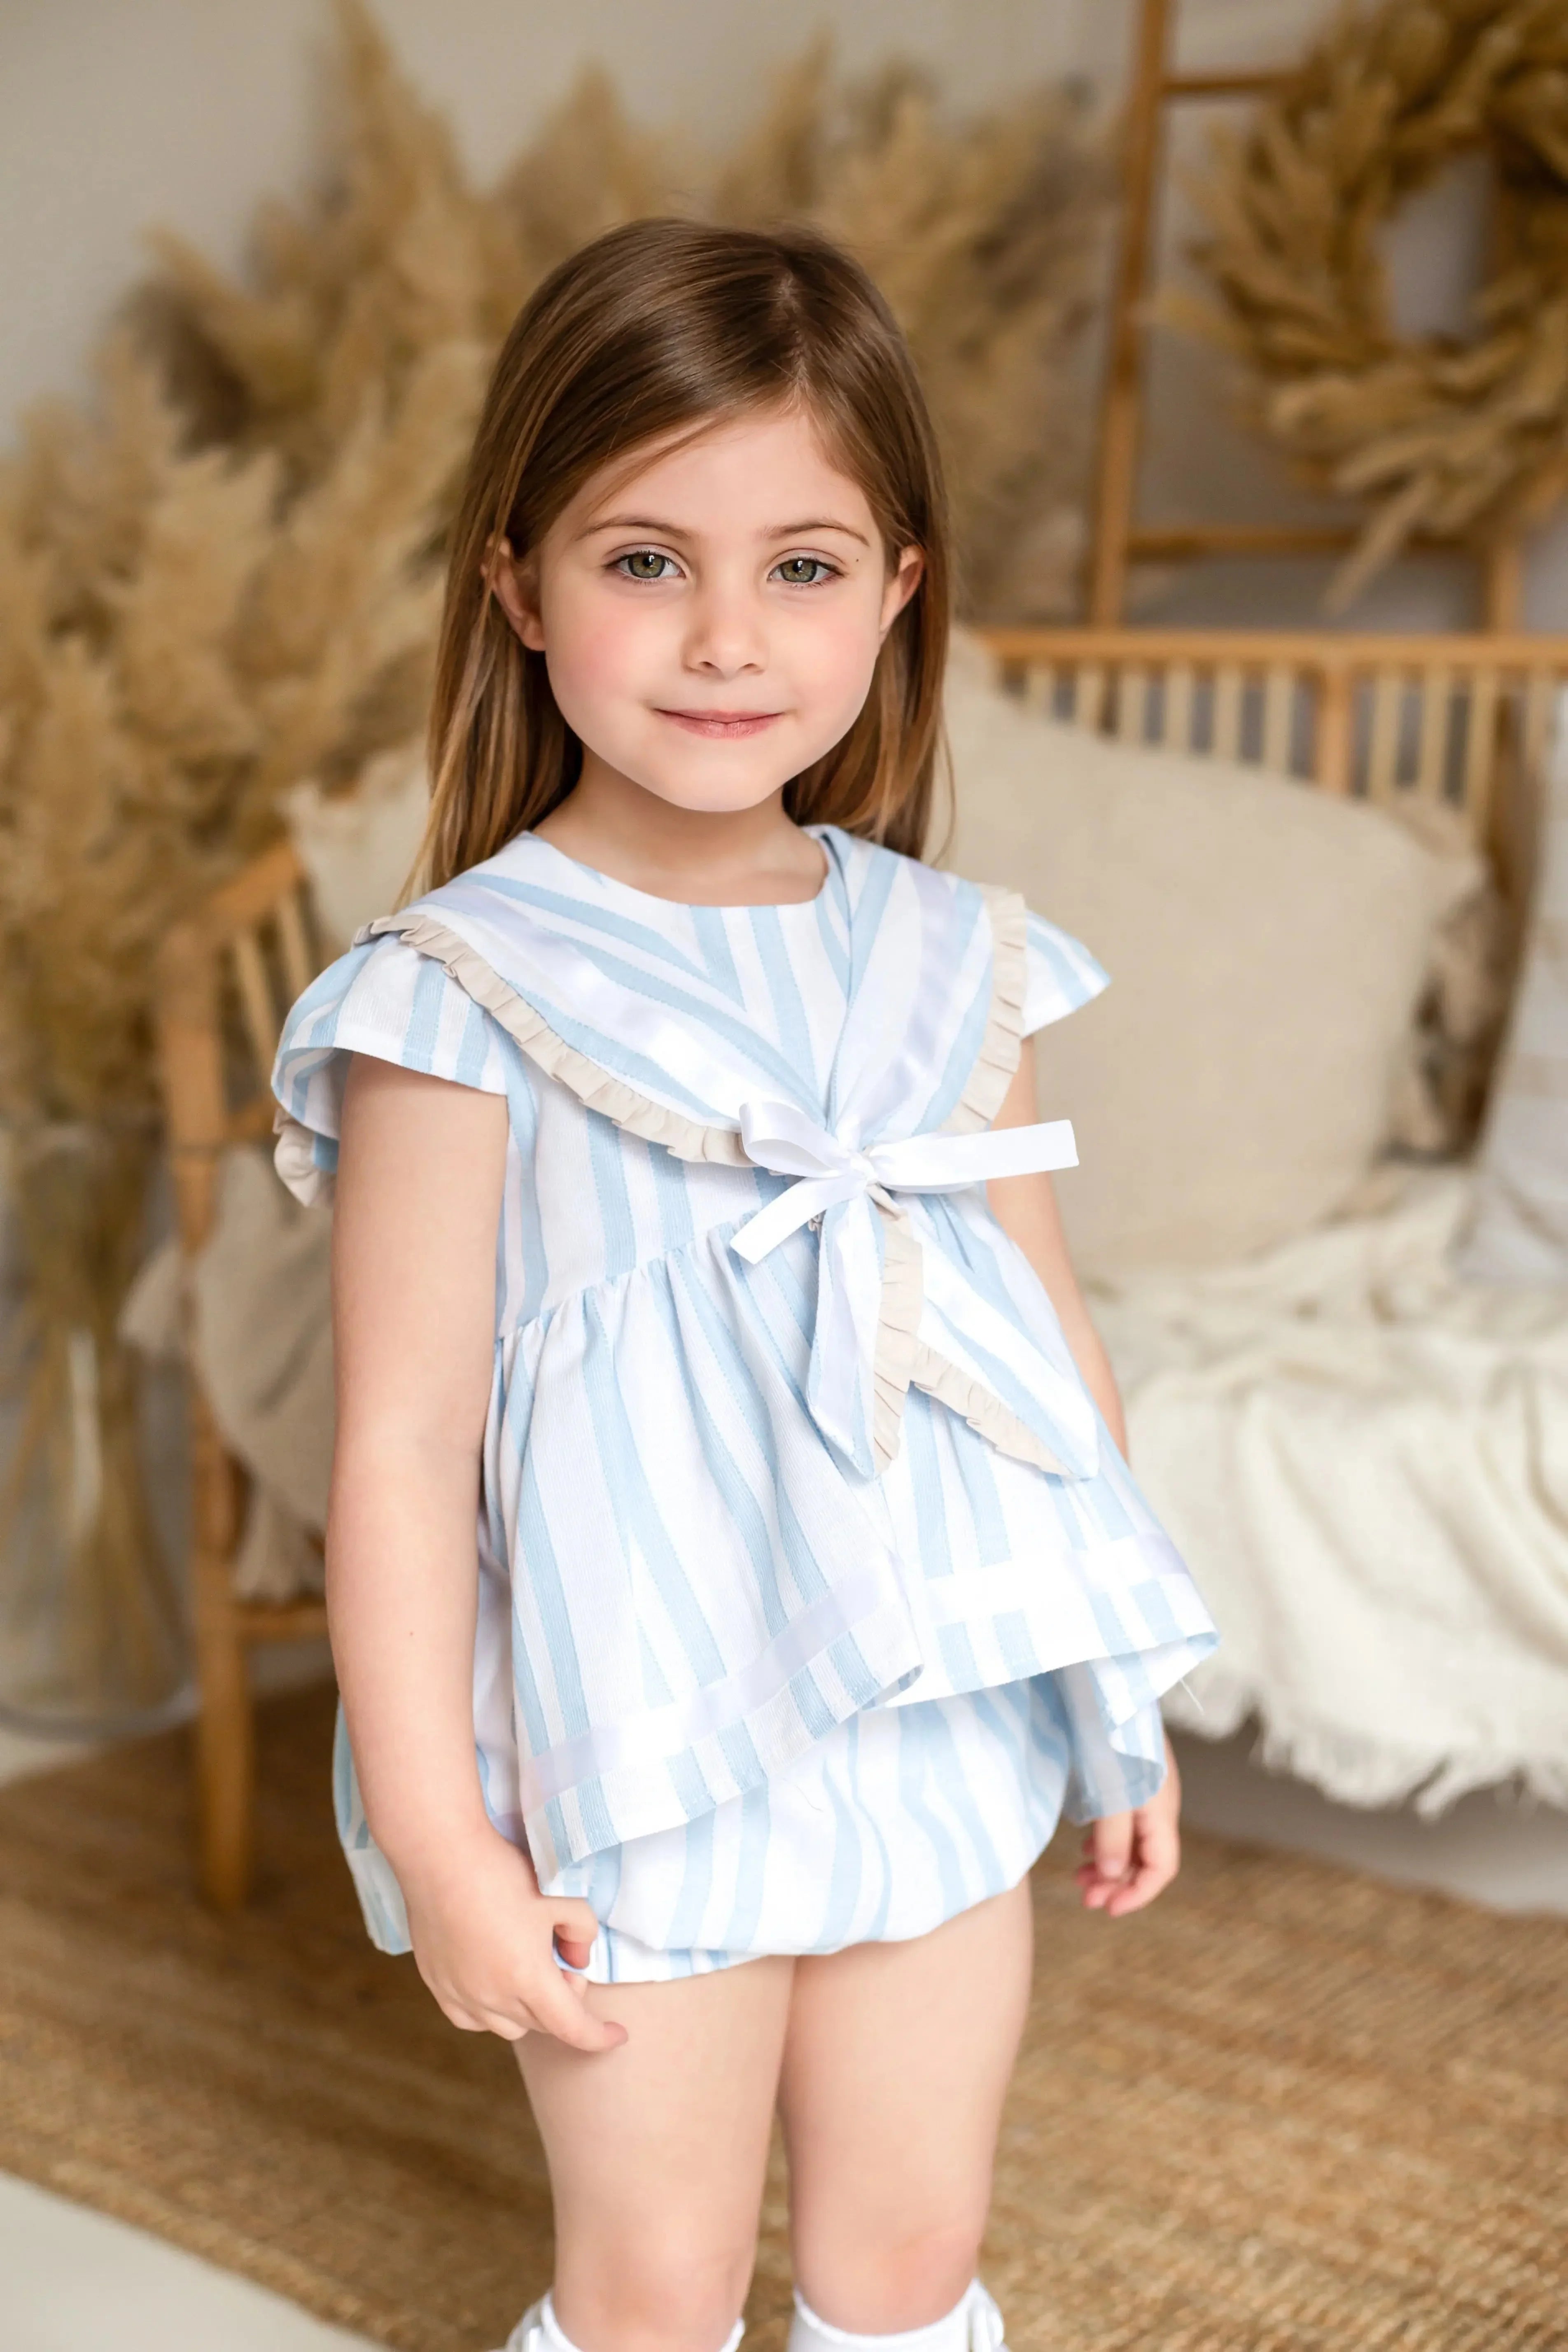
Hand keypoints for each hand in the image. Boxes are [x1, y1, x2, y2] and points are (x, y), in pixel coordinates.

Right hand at [397, 1822, 626, 2051]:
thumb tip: (577, 1961)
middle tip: (563, 1966)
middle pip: (542, 2025)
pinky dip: (492, 2011)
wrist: (441, 1857)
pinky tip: (494, 1980)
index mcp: (527, 1979)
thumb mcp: (560, 1898)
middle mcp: (492, 1997)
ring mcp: (460, 1995)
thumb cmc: (502, 1874)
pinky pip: (472, 2018)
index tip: (617, 2034)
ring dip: (529, 2010)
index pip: (572, 2028)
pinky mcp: (437, 1985)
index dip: (599, 2036)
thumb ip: (582, 1934)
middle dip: (564, 2005)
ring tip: (528, 1969)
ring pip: (507, 2026)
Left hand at [1075, 1734, 1180, 1917]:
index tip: (1107, 1909)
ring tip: (1079, 1879)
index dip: (1138, 1894)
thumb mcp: (1109, 1789)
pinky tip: (1086, 1848)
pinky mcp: (1126, 1776)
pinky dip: (1104, 1842)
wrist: (1105, 1682)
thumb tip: (1113, 1876)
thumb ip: (1113, 1836)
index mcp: (1161, 1808)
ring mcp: (1143, 1789)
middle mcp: (1158, 1802)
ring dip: (1109, 1865)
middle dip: (1118, 1884)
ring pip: (1131, 1842)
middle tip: (1085, 1897)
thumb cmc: (1106, 1732)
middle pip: (1145, 1858)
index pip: (1162, 1867)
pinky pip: (1121, 1822)